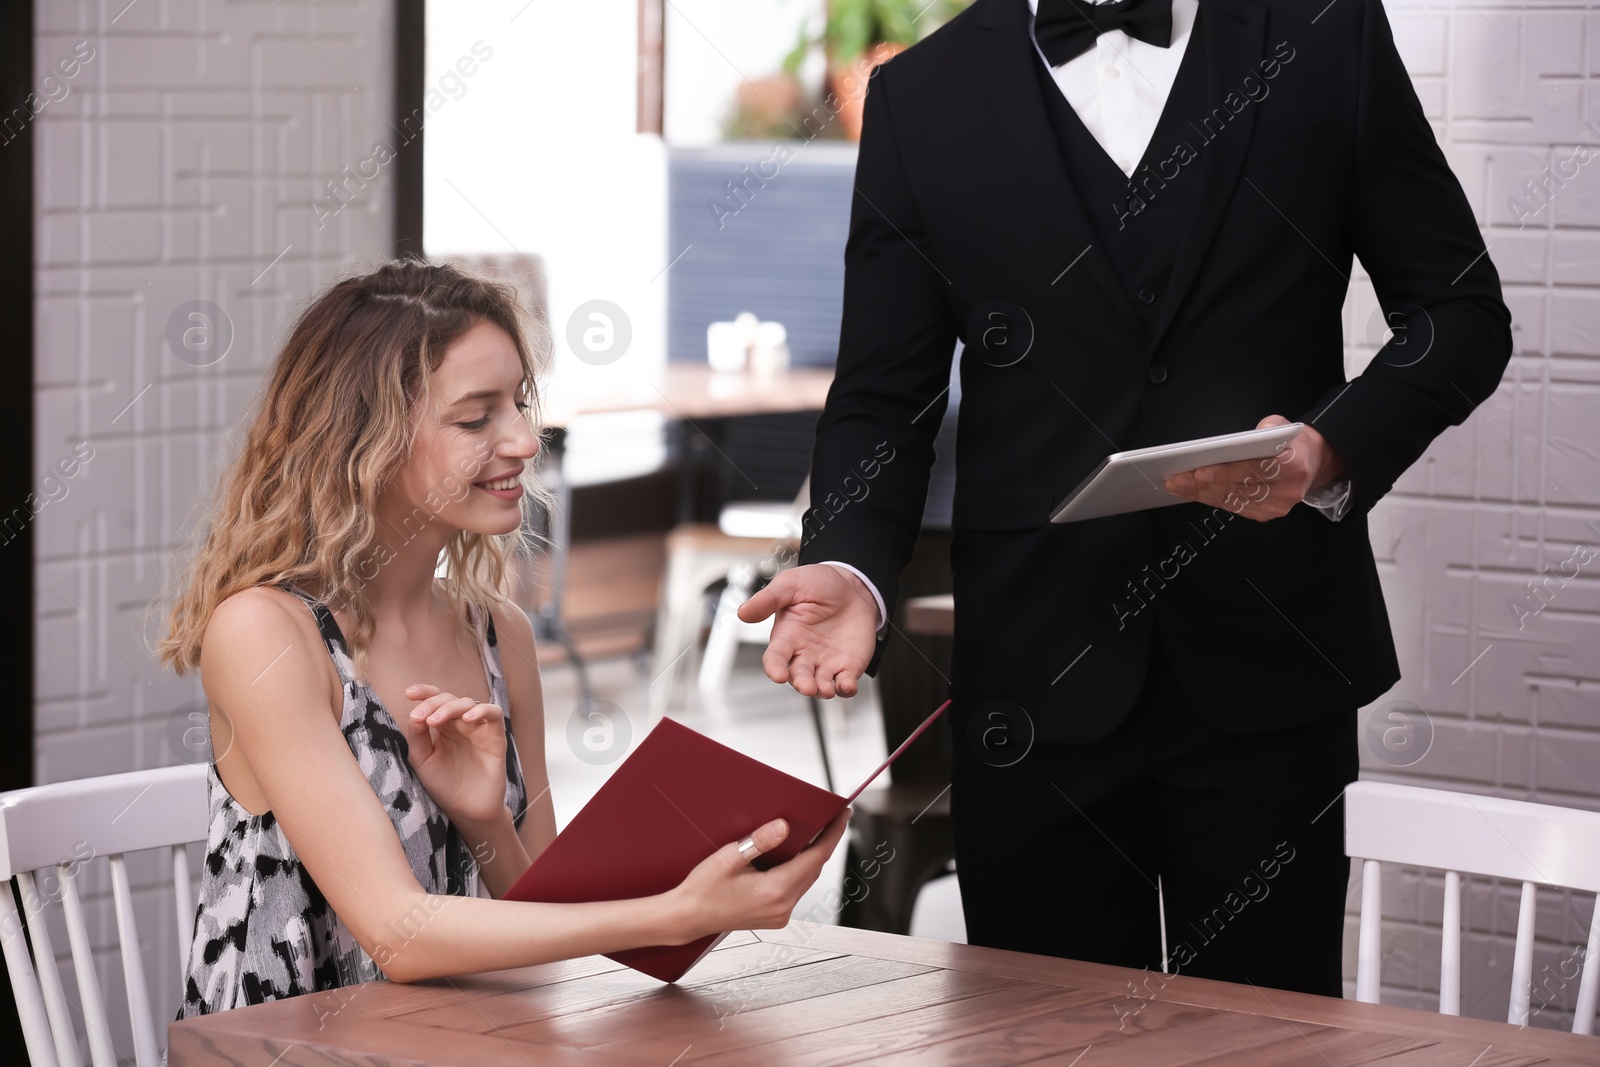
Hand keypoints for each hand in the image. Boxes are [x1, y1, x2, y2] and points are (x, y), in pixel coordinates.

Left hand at [402, 683, 509, 828]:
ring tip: (435, 721)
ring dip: (450, 707)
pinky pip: (494, 714)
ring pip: (469, 703)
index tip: (409, 694)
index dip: (424, 693)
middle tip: (421, 717)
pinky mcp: (495, 737)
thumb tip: (415, 713)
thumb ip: (417, 736)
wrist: (467, 810)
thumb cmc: (444, 786)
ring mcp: (478, 729)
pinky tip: (467, 719)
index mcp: (442, 727)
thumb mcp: (422, 760)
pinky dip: (482, 711)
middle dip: (433, 703)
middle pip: (449, 699)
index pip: (435, 701)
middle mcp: (460, 724)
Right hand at [670, 808, 851, 942]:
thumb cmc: (702, 889)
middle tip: (832, 818)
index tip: (843, 815)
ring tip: (815, 833)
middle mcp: (783, 907)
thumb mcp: (728, 858)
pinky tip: (793, 856)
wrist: (687, 917)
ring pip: (806, 879)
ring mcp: (780, 915)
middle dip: (824, 842)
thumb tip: (783, 826)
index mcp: (775, 891)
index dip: (832, 834)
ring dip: (811, 857)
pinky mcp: (775, 916)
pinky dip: (798, 871)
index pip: (816, 858)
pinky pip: (795, 889)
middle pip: (814, 868)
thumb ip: (758, 842)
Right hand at [737, 564, 878, 698]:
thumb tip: (743, 612)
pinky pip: (845, 683)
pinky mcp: (848, 665)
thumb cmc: (817, 583)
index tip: (777, 675)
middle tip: (807, 686)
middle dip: (801, 684)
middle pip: (797, 676)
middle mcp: (804, 653)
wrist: (851, 583)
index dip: (774, 668)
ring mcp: (826, 662)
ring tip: (826, 689)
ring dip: (822, 690)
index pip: (775, 658)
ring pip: (820, 684)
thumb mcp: (790, 584)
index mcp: (786, 636)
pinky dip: (846, 688)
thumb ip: (767, 599)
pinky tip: (847, 686)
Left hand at [1162, 415, 1345, 521]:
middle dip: (1202, 485)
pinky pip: (1233, 507)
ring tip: (1178, 486)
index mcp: (1293, 466)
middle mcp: (1286, 490)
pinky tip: (1194, 493)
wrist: (1311, 464)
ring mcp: (1276, 506)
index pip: (1252, 469)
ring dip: (1201, 494)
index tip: (1199, 472)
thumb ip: (1268, 427)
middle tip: (1177, 480)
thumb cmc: (1292, 444)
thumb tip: (1246, 438)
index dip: (1223, 472)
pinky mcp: (1266, 514)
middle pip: (1237, 488)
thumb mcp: (1283, 426)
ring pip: (1231, 501)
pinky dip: (1211, 499)